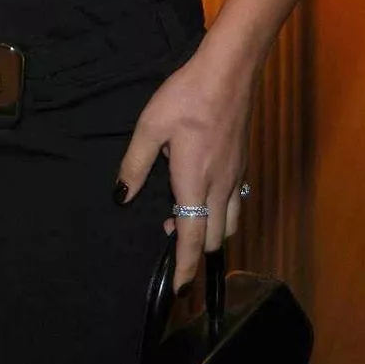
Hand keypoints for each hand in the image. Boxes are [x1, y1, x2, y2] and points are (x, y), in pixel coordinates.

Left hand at [114, 47, 257, 290]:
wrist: (228, 71)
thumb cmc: (186, 96)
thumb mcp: (150, 127)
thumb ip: (135, 164)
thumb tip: (122, 196)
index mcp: (194, 182)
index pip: (193, 239)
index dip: (186, 269)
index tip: (179, 291)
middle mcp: (220, 187)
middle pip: (213, 239)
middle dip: (195, 252)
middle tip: (170, 240)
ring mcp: (236, 176)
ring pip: (229, 223)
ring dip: (208, 232)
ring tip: (183, 218)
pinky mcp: (243, 164)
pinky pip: (235, 203)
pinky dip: (219, 213)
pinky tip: (203, 194)